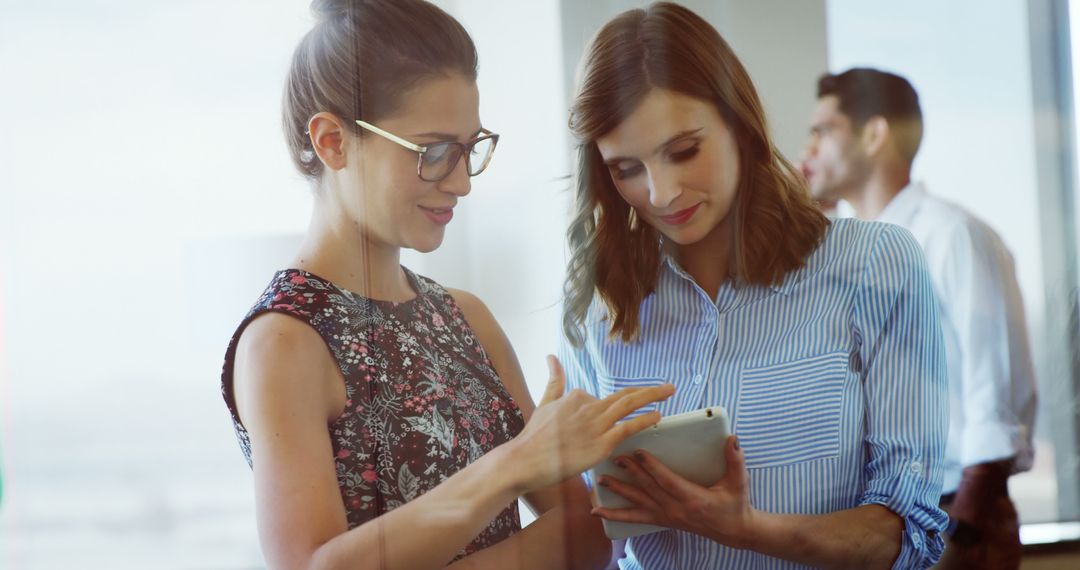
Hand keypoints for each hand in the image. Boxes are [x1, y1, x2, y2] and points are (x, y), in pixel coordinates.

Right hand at [507, 355, 675, 492]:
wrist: (525, 460)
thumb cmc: (533, 436)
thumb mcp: (544, 403)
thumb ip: (554, 380)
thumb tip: (551, 356)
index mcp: (576, 397)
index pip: (601, 399)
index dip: (610, 409)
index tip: (618, 416)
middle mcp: (588, 406)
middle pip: (625, 395)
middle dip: (649, 390)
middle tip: (669, 387)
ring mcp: (595, 425)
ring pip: (629, 406)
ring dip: (652, 397)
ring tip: (670, 392)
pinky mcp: (601, 444)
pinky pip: (628, 428)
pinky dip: (644, 420)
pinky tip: (657, 415)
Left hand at [591, 435, 757, 549]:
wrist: (734, 531)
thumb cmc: (735, 504)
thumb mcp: (739, 482)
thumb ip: (735, 460)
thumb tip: (732, 439)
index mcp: (693, 498)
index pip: (667, 481)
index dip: (652, 467)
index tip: (638, 452)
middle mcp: (676, 509)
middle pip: (648, 489)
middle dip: (630, 472)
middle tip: (614, 457)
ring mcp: (667, 516)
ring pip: (638, 503)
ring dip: (618, 491)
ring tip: (600, 481)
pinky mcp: (662, 520)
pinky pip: (635, 518)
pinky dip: (615, 516)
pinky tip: (598, 512)